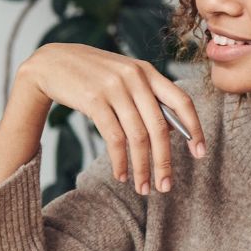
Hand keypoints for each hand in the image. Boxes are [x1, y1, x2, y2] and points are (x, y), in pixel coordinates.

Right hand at [14, 44, 206, 194]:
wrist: (51, 63)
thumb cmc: (90, 74)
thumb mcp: (123, 78)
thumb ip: (146, 97)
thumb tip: (171, 131)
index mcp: (147, 71)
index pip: (181, 101)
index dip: (195, 129)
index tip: (200, 153)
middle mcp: (134, 78)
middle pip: (159, 127)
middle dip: (164, 161)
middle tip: (165, 186)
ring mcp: (114, 88)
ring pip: (137, 137)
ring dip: (141, 167)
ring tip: (143, 187)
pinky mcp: (93, 100)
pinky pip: (114, 138)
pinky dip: (120, 161)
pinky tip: (121, 174)